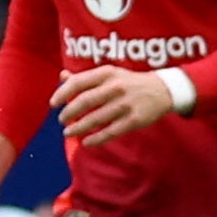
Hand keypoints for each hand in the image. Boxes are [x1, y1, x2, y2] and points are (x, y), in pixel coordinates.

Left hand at [50, 65, 181, 146]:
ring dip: (79, 127)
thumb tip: (62, 77)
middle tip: (61, 121)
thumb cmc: (129, 82)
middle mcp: (116, 87)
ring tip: (68, 133)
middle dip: (69, 113)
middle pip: (85, 101)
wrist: (163, 89)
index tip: (53, 104)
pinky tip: (86, 142)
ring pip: (96, 119)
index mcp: (107, 73)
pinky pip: (111, 132)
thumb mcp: (109, 74)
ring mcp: (126, 104)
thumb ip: (85, 77)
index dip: (62, 93)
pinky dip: (96, 139)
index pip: (78, 82)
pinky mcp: (135, 120)